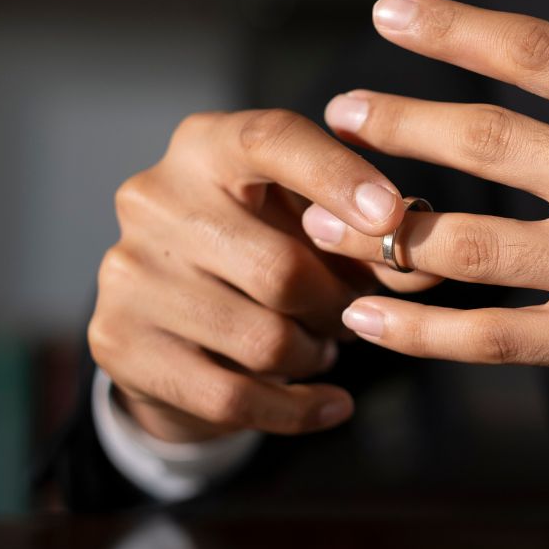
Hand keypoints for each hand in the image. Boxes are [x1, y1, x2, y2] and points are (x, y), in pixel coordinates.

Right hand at [89, 109, 411, 442]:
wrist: (172, 327)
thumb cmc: (262, 257)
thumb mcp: (314, 231)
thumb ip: (373, 241)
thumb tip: (429, 267)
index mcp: (205, 146)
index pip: (273, 140)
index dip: (338, 176)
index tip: (393, 214)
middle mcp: (154, 198)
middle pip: (282, 267)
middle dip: (336, 304)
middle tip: (351, 316)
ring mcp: (127, 272)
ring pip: (263, 339)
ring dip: (313, 353)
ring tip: (320, 345)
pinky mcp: (119, 342)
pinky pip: (235, 395)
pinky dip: (298, 408)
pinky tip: (329, 404)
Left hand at [304, 0, 548, 469]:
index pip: (534, 53)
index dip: (452, 28)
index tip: (391, 17)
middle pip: (483, 141)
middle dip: (398, 121)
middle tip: (342, 111)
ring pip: (472, 243)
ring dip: (389, 222)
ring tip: (332, 209)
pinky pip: (497, 339)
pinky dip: (425, 332)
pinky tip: (370, 319)